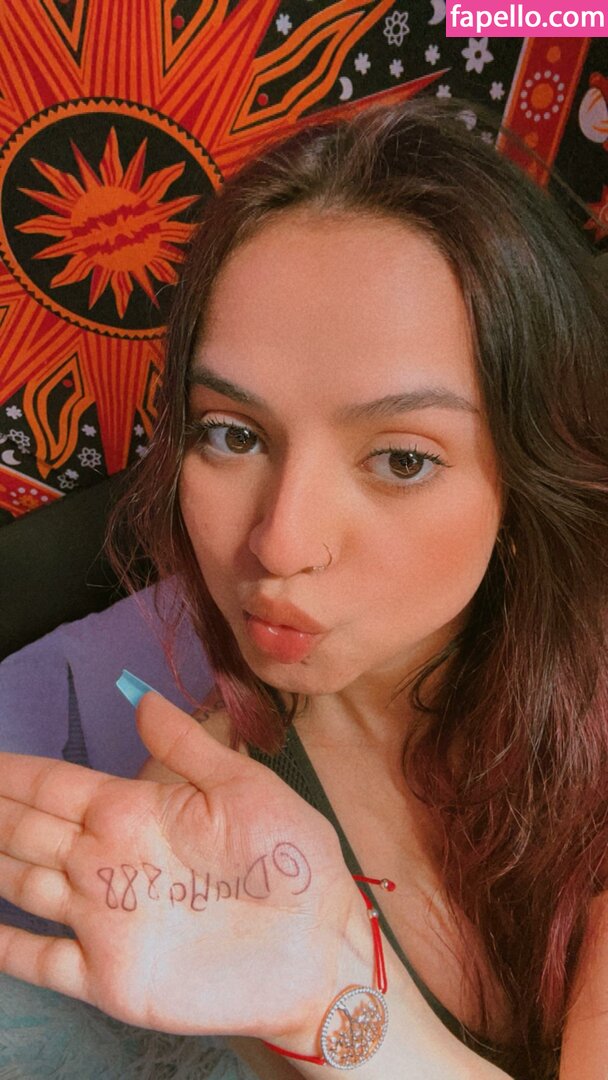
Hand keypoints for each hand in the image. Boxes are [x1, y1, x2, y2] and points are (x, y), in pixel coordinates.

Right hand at [0, 692, 362, 1039]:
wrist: (319, 946)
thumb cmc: (290, 861)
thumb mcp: (244, 789)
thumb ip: (186, 746)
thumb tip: (139, 695)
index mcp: (136, 812)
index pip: (54, 785)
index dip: (11, 774)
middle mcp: (108, 861)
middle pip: (25, 830)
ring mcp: (104, 920)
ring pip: (22, 885)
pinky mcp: (110, 977)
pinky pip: (41, 961)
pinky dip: (7, 947)